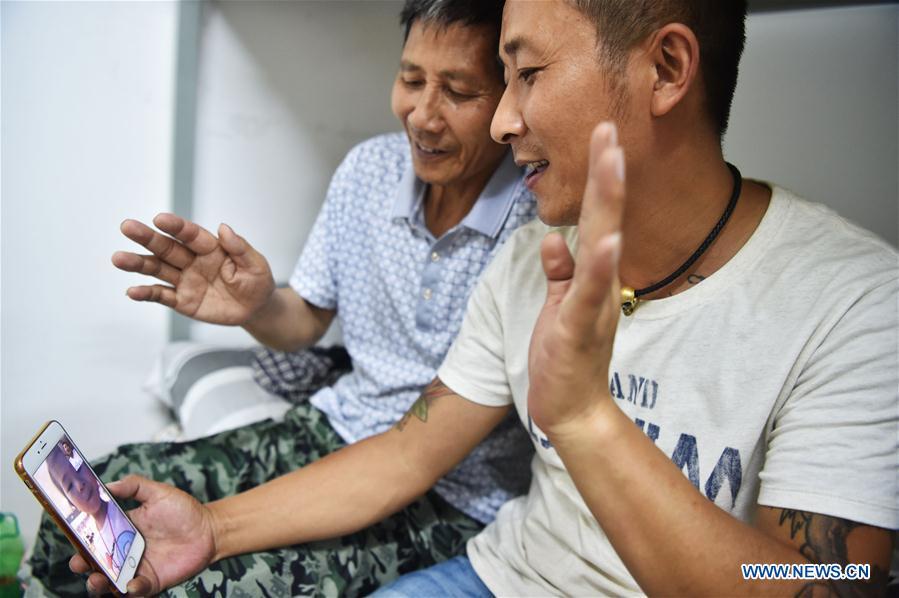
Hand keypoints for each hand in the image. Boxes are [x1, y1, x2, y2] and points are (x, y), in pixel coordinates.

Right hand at [70, 475, 216, 595]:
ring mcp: (136, 568)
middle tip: (80, 564)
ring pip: (109, 582)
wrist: (210, 530)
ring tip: (98, 581)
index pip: (94, 537)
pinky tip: (132, 585)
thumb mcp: (158, 492)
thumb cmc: (184, 510)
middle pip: (95, 563)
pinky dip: (131, 591)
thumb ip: (134, 486)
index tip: (75, 540)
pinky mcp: (151, 582)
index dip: (81, 540)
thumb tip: (106, 485)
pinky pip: (136, 592)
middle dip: (83, 566)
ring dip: (99, 584)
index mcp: (122, 530)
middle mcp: (125, 551)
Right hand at [112, 213, 275, 324]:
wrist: (256, 308)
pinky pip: (161, 295)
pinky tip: (132, 291)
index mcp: (211, 247)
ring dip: (138, 264)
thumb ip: (240, 248)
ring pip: (158, 269)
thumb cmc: (256, 281)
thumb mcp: (256, 264)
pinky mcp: (181, 300)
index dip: (176, 226)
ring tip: (118, 258)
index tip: (160, 218)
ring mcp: (184, 280)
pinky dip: (146, 293)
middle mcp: (192, 260)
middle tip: (127, 227)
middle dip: (147, 238)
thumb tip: (224, 228)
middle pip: (167, 248)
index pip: (190, 234)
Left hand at [527, 122, 624, 437]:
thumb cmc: (566, 357)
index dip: (599, 177)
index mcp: (594, 275)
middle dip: (606, 172)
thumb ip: (560, 272)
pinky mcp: (579, 329)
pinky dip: (597, 265)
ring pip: (603, 245)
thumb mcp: (560, 305)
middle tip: (608, 127)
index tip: (601, 135)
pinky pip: (589, 293)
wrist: (573, 410)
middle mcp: (602, 283)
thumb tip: (554, 239)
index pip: (599, 217)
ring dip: (609, 202)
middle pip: (606, 219)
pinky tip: (606, 238)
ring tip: (612, 161)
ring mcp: (595, 303)